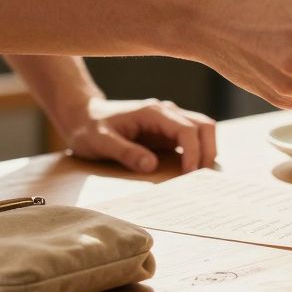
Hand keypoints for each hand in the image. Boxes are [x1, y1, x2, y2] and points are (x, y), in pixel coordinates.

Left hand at [61, 97, 216, 173]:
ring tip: (200, 176)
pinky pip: (192, 138)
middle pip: (204, 125)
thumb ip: (125, 152)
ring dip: (207, 150)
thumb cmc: (89, 128)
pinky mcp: (167, 131)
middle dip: (208, 151)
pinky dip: (199, 151)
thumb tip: (151, 165)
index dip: (193, 152)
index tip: (189, 175)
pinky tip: (192, 170)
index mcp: (153, 112)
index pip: (187, 129)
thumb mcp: (100, 141)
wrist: (82, 116)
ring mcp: (169, 121)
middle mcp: (166, 112)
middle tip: (202, 178)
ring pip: (202, 129)